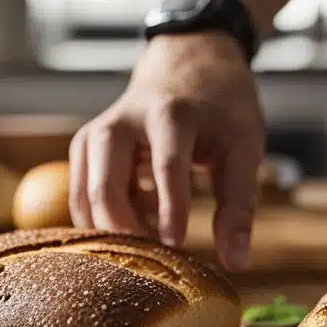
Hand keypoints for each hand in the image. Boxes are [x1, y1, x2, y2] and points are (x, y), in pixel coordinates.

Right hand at [69, 31, 264, 269]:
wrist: (188, 63)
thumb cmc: (220, 108)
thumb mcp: (244, 148)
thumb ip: (239, 205)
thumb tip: (236, 263)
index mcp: (170, 114)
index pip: (166, 167)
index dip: (170, 210)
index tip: (176, 246)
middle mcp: (122, 121)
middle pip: (106, 188)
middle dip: (127, 232)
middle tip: (158, 261)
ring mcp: (96, 134)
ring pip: (86, 197)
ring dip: (114, 230)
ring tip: (153, 242)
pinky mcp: (85, 148)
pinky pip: (83, 195)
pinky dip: (105, 219)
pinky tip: (140, 222)